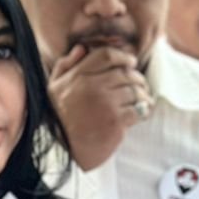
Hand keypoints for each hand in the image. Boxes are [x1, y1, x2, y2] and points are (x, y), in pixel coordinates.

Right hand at [48, 43, 151, 170]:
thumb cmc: (61, 117)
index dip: (123, 56)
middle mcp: (93, 87)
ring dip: (142, 93)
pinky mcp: (117, 121)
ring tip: (141, 97)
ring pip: (135, 90)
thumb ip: (65, 65)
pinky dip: (144, 109)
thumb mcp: (54, 88)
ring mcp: (106, 104)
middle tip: (139, 82)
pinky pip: (140, 109)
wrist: (65, 150)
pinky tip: (142, 111)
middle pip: (125, 72)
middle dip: (136, 76)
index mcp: (78, 76)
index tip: (130, 62)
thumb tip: (81, 48)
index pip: (107, 55)